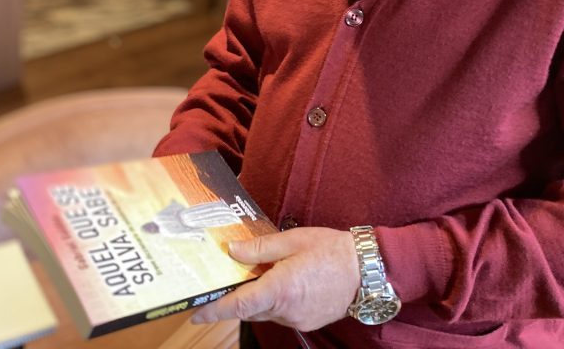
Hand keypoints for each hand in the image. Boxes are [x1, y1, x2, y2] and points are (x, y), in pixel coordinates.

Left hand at [190, 227, 358, 331]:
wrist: (368, 269)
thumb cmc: (332, 250)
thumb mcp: (293, 240)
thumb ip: (260, 248)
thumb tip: (232, 251)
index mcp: (281, 289)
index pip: (238, 305)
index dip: (214, 310)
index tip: (195, 312)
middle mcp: (287, 310)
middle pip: (249, 309)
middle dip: (237, 297)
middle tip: (228, 280)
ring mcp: (298, 320)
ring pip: (265, 312)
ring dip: (258, 298)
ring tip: (261, 275)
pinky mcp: (307, 322)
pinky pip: (282, 315)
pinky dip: (275, 302)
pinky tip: (283, 283)